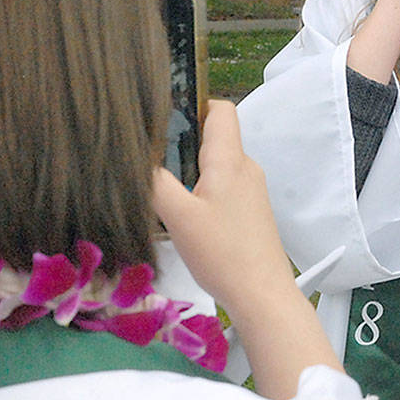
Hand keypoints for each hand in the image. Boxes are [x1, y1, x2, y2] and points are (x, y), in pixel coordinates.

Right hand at [152, 100, 292, 305]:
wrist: (262, 294)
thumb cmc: (222, 253)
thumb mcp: (178, 216)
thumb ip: (155, 181)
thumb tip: (137, 157)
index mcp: (231, 160)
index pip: (221, 110)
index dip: (195, 104)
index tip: (165, 119)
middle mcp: (246, 168)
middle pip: (215, 137)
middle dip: (183, 142)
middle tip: (150, 159)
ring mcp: (252, 191)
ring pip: (217, 165)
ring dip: (190, 171)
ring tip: (163, 189)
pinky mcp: (251, 212)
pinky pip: (223, 187)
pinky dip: (202, 191)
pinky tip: (184, 214)